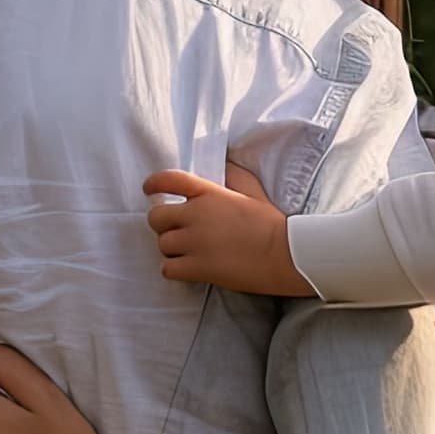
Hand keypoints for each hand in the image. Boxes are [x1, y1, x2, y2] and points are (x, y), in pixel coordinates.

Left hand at [144, 162, 311, 296]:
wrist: (286, 253)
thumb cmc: (270, 222)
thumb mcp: (252, 189)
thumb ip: (232, 174)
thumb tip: (222, 164)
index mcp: (209, 193)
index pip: (169, 180)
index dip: (153, 183)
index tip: (148, 188)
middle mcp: (196, 214)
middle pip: (156, 217)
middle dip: (163, 224)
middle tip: (176, 230)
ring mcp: (195, 242)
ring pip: (162, 244)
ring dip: (171, 249)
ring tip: (186, 252)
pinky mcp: (198, 267)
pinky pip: (167, 269)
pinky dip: (174, 269)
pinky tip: (187, 268)